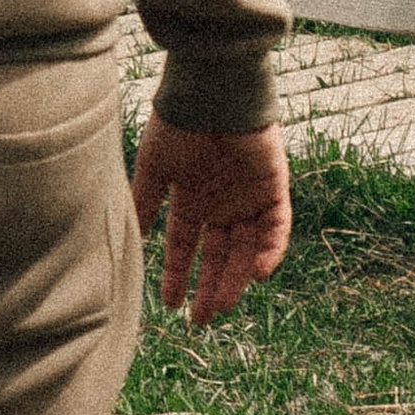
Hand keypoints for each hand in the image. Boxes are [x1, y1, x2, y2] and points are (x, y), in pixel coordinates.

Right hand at [132, 114, 291, 327]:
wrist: (210, 94)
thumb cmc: (176, 125)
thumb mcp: (153, 168)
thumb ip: (146, 202)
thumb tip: (137, 237)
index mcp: (190, 198)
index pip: (184, 246)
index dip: (177, 274)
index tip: (169, 305)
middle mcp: (220, 203)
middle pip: (218, 256)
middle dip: (210, 287)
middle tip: (202, 320)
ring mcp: (248, 198)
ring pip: (246, 249)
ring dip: (238, 279)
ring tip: (224, 306)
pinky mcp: (274, 188)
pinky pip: (277, 228)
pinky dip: (270, 251)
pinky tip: (257, 274)